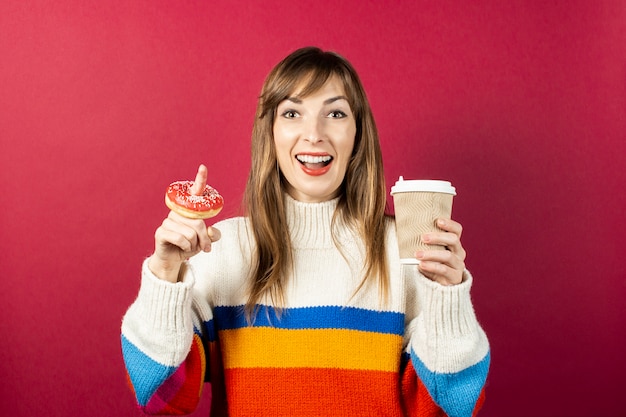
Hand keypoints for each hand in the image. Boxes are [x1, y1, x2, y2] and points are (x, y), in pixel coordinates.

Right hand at [148, 165, 221, 282]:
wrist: (174, 259)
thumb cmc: (189, 245)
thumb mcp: (205, 241)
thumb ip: (212, 235)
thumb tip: (212, 231)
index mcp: (188, 210)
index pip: (194, 192)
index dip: (200, 179)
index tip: (203, 167)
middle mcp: (177, 211)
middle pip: (198, 222)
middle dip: (204, 238)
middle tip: (206, 248)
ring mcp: (168, 221)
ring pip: (190, 232)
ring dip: (195, 244)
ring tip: (191, 247)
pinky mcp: (161, 232)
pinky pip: (180, 238)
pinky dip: (186, 247)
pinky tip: (183, 248)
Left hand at [415, 218, 465, 285]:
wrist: (438, 287)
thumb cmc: (431, 264)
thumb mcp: (429, 251)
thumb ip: (423, 242)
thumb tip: (404, 227)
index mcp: (454, 243)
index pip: (457, 230)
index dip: (450, 224)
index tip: (438, 220)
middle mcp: (459, 253)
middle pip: (453, 240)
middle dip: (437, 237)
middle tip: (423, 237)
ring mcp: (458, 265)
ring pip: (448, 256)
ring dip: (431, 254)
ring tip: (417, 254)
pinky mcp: (455, 277)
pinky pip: (444, 270)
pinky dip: (432, 266)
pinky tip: (421, 265)